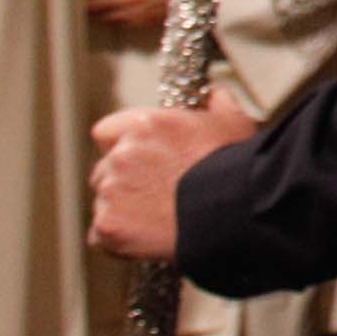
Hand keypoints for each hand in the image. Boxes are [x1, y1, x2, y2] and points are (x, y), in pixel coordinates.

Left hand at [77, 0, 175, 33]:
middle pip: (97, 1)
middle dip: (81, 2)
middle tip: (64, 3)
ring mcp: (134, 11)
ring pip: (103, 14)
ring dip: (90, 13)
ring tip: (75, 13)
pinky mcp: (138, 23)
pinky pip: (115, 22)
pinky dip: (105, 20)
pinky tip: (97, 19)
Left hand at [89, 100, 257, 259]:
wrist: (232, 210)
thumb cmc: (234, 167)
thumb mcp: (234, 125)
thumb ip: (219, 106)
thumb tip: (217, 96)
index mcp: (143, 126)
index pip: (106, 132)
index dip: (120, 145)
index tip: (138, 157)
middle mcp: (120, 155)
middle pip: (104, 169)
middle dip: (123, 181)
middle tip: (154, 193)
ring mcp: (111, 192)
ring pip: (104, 202)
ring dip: (122, 209)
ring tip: (156, 219)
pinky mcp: (109, 225)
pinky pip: (102, 235)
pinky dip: (118, 239)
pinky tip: (145, 239)